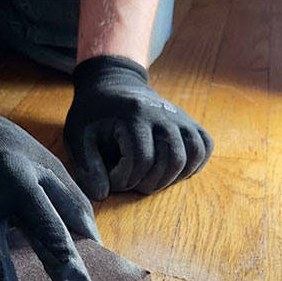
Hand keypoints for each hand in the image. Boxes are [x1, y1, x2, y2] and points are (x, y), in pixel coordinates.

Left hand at [64, 55, 213, 199]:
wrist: (113, 84)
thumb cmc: (93, 114)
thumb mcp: (77, 136)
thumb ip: (87, 167)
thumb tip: (102, 195)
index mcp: (134, 115)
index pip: (142, 160)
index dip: (126, 180)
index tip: (111, 179)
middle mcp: (162, 113)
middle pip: (170, 161)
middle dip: (148, 183)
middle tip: (129, 181)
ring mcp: (179, 116)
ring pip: (190, 156)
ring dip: (170, 178)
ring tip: (149, 179)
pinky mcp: (188, 121)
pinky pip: (204, 146)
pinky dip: (193, 164)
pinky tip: (171, 169)